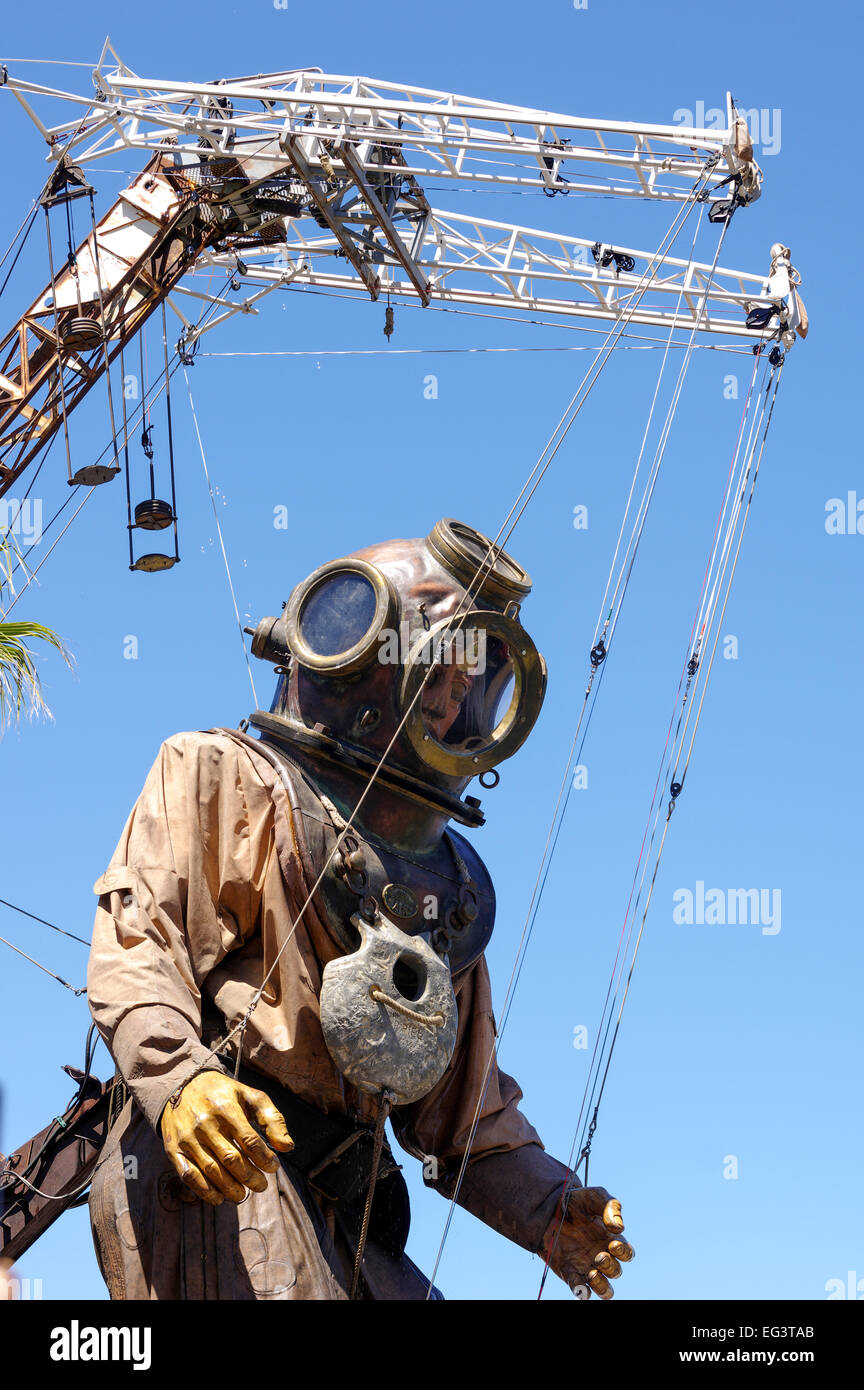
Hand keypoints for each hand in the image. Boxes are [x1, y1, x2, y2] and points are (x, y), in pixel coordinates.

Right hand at [160, 1071, 293, 1204]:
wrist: (182, 1085)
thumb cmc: (223, 1094)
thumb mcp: (250, 1096)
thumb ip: (272, 1119)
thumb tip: (287, 1147)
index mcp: (226, 1108)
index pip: (250, 1141)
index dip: (265, 1159)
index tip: (274, 1167)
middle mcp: (205, 1123)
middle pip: (231, 1159)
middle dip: (250, 1177)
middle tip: (261, 1186)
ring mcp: (187, 1137)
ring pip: (211, 1170)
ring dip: (230, 1188)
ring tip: (243, 1194)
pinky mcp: (173, 1149)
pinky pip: (189, 1175)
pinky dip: (204, 1191)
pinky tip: (218, 1198)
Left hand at [541, 1185, 634, 1299]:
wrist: (547, 1208)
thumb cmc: (575, 1202)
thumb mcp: (593, 1196)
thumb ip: (610, 1206)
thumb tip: (619, 1228)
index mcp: (610, 1239)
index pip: (627, 1253)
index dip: (624, 1252)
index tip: (613, 1244)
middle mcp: (601, 1255)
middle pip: (616, 1271)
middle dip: (610, 1267)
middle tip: (599, 1256)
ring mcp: (586, 1266)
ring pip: (604, 1289)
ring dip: (602, 1287)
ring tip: (592, 1274)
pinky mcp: (570, 1273)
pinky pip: (580, 1290)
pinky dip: (581, 1291)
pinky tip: (577, 1281)